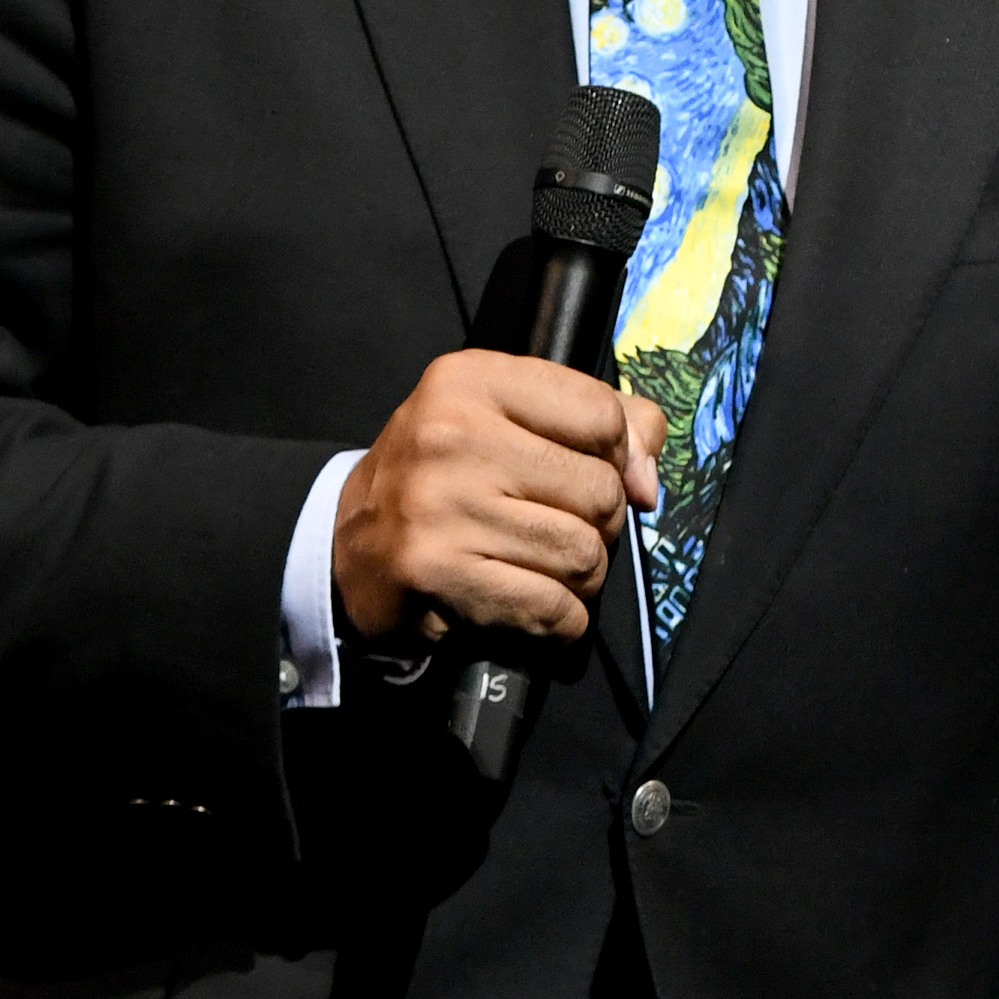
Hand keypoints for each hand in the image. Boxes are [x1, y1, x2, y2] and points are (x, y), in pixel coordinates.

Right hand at [334, 351, 664, 645]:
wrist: (351, 541)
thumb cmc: (448, 475)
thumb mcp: (513, 418)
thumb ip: (605, 424)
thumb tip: (647, 483)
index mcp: (474, 379)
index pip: (601, 414)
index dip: (616, 454)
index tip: (588, 473)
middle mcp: (452, 434)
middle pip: (598, 490)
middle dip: (598, 523)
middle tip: (561, 528)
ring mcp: (441, 504)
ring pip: (581, 553)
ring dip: (581, 576)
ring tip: (546, 567)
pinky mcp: (436, 569)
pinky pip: (549, 605)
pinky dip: (562, 619)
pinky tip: (540, 607)